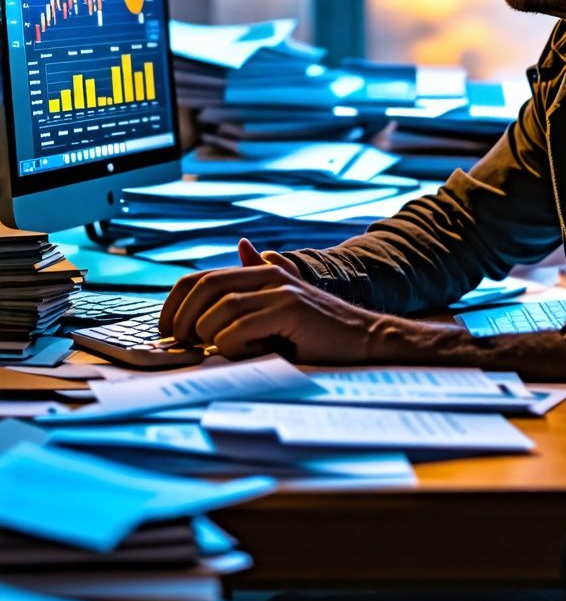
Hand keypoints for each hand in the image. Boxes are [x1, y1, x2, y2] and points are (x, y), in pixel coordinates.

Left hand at [159, 239, 376, 363]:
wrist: (366, 340)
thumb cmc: (319, 332)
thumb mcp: (284, 303)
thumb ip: (261, 277)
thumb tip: (242, 246)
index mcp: (260, 272)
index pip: (200, 278)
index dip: (173, 303)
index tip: (166, 331)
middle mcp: (268, 274)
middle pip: (204, 287)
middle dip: (182, 319)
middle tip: (181, 345)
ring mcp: (280, 290)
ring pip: (220, 309)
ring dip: (210, 336)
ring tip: (219, 352)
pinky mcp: (291, 310)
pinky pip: (241, 328)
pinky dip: (233, 347)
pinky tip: (247, 354)